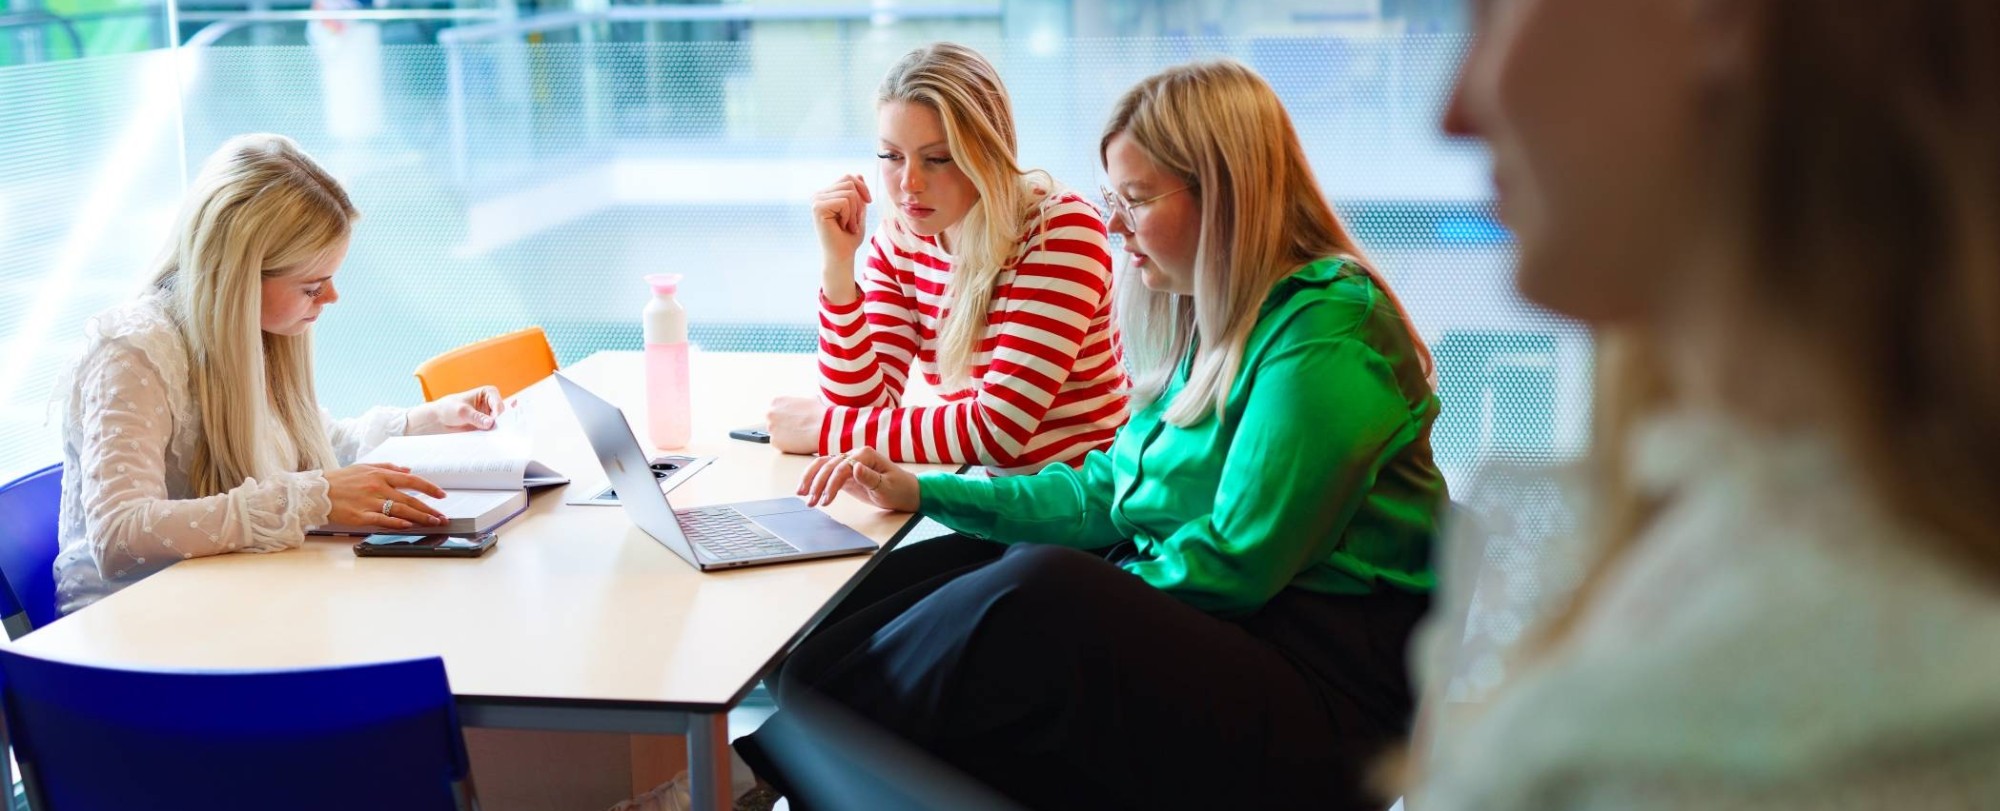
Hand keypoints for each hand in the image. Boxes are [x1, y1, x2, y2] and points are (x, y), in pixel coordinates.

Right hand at [324, 463, 448, 529]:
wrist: (315, 492)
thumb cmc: (340, 480)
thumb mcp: (364, 467)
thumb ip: (388, 467)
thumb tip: (408, 469)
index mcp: (379, 474)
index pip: (411, 480)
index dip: (429, 488)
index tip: (442, 495)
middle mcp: (377, 487)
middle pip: (410, 499)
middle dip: (429, 509)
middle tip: (442, 517)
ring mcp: (369, 502)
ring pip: (401, 511)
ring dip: (420, 518)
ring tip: (433, 523)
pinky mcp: (360, 516)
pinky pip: (383, 520)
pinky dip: (397, 523)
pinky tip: (409, 526)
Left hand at [409, 385, 504, 433]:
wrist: (438, 420)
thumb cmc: (448, 408)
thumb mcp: (462, 411)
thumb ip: (476, 417)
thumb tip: (490, 423)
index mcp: (488, 393)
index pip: (498, 404)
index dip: (497, 415)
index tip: (492, 423)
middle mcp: (491, 404)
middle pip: (501, 415)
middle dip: (498, 424)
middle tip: (492, 431)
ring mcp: (489, 416)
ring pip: (499, 424)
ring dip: (494, 431)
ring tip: (487, 435)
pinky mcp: (486, 426)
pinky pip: (493, 432)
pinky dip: (491, 436)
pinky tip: (486, 439)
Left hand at [766, 395, 826, 454]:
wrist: (823, 427)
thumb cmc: (818, 413)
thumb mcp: (807, 400)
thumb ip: (798, 404)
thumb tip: (804, 405)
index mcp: (776, 401)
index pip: (775, 410)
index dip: (785, 416)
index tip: (793, 420)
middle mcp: (770, 413)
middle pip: (773, 421)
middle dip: (782, 426)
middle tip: (795, 429)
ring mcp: (771, 428)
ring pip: (776, 433)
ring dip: (785, 435)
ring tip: (799, 435)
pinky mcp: (774, 441)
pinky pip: (778, 444)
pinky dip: (786, 445)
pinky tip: (798, 442)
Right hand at [798, 447, 918, 511]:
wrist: (907, 492)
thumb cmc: (899, 488)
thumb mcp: (887, 486)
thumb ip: (869, 477)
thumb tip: (854, 467)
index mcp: (865, 455)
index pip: (842, 467)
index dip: (831, 484)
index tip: (826, 501)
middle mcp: (855, 455)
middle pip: (829, 465)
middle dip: (817, 483)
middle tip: (810, 501)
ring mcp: (849, 463)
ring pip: (823, 466)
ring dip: (811, 479)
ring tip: (801, 494)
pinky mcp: (846, 473)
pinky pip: (827, 473)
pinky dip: (815, 480)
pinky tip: (807, 490)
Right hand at [813, 174, 870, 299]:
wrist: (842, 256)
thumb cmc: (849, 237)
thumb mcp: (858, 211)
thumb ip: (857, 194)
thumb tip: (858, 174)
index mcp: (826, 194)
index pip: (849, 177)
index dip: (862, 188)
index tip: (868, 203)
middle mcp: (818, 195)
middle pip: (849, 182)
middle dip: (858, 203)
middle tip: (852, 221)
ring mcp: (816, 200)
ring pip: (849, 192)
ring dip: (854, 212)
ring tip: (847, 225)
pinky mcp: (818, 207)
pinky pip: (845, 201)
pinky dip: (849, 216)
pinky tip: (843, 227)